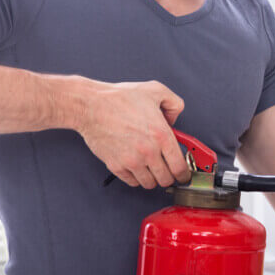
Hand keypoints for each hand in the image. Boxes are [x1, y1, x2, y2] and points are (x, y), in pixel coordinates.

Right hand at [75, 79, 190, 188]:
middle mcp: (148, 151)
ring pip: (149, 184)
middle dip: (170, 176)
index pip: (180, 167)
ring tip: (151, 167)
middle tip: (167, 168)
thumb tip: (175, 120)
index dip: (184, 174)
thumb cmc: (119, 98)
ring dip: (153, 178)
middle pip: (166, 179)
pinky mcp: (115, 166)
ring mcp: (131, 161)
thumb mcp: (156, 91)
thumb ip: (174, 104)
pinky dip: (136, 178)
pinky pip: (132, 182)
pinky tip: (137, 166)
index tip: (184, 174)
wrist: (90, 105)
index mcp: (161, 135)